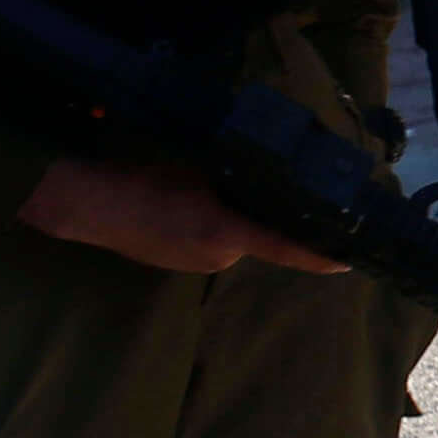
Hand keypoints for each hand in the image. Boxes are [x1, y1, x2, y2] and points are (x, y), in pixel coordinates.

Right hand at [17, 155, 342, 275]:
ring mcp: (197, 264)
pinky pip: (208, 243)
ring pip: (233, 238)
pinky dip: (209, 226)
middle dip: (261, 216)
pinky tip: (187, 205)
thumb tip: (262, 183)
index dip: (319, 257)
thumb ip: (235, 183)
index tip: (348, 263)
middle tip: (255, 188)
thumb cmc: (142, 182)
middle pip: (258, 236)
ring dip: (231, 218)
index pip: (286, 248)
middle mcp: (218, 257)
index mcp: (226, 235)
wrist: (88, 204)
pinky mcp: (177, 264)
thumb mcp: (197, 173)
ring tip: (206, 189)